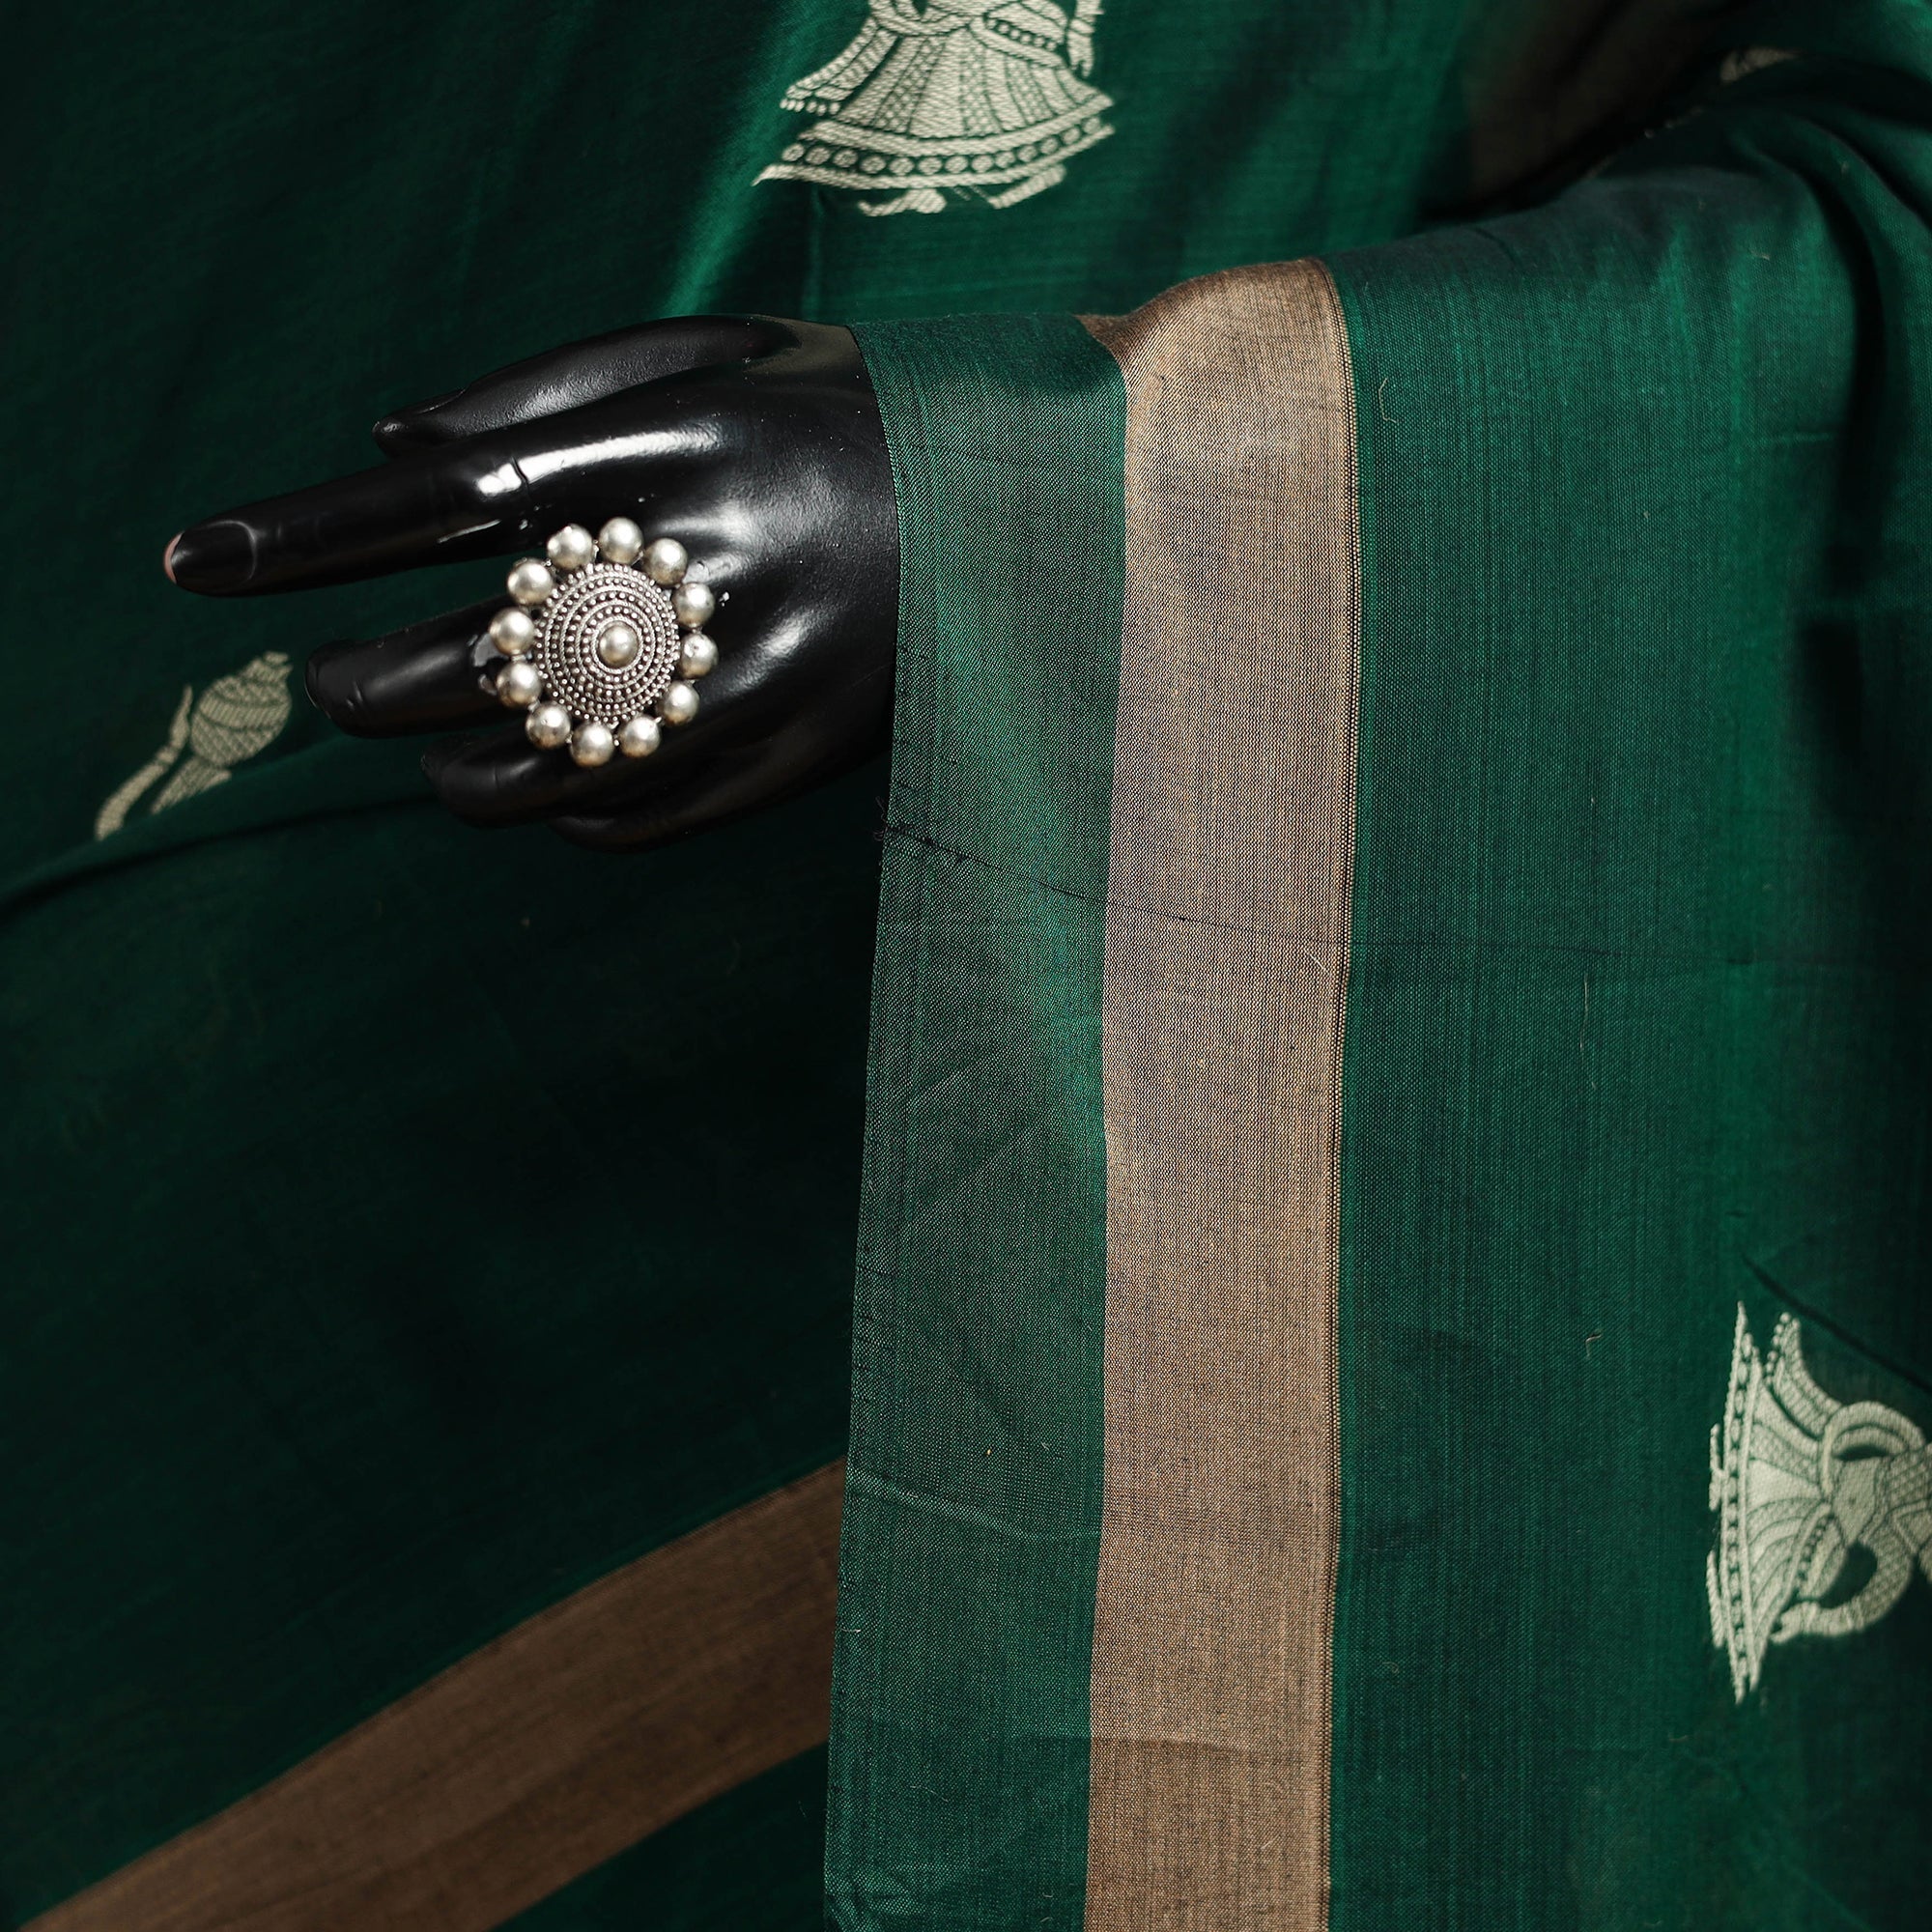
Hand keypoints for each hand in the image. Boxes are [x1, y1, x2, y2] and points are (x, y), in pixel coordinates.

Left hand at [164, 316, 899, 849]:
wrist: (1038, 517)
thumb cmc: (859, 416)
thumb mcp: (726, 351)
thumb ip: (555, 382)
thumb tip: (390, 437)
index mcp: (678, 447)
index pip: (447, 499)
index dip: (313, 536)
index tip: (203, 566)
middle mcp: (707, 567)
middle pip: (475, 653)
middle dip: (370, 681)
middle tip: (342, 682)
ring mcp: (753, 680)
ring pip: (542, 772)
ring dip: (456, 773)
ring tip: (444, 754)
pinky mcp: (791, 765)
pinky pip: (628, 823)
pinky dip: (565, 816)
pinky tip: (562, 785)